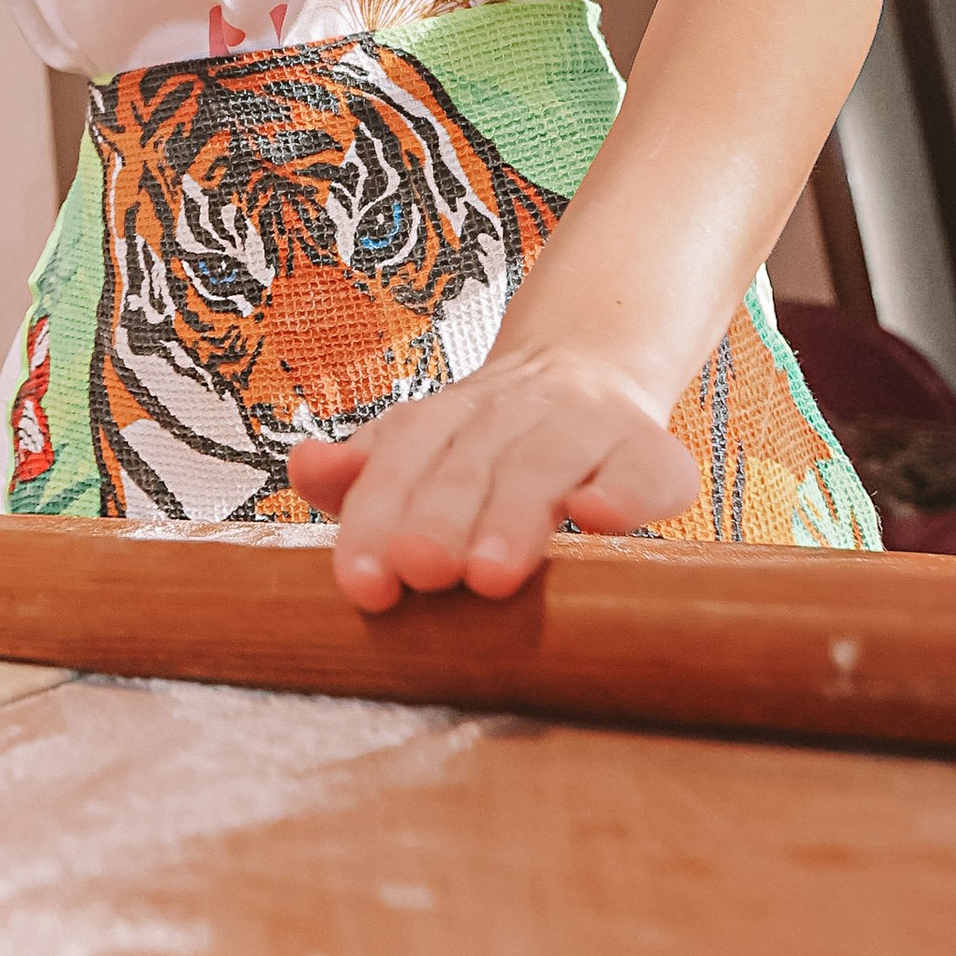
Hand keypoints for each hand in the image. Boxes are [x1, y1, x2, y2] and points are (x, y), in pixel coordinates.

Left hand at [288, 355, 700, 610]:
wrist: (590, 372)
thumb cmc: (489, 442)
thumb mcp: (419, 449)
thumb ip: (364, 474)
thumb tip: (305, 468)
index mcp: (445, 418)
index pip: (400, 461)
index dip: (377, 519)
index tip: (363, 584)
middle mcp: (510, 414)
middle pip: (467, 464)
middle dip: (440, 518)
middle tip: (422, 571)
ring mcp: (583, 427)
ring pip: (544, 464)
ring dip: (515, 514)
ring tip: (491, 574)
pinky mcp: (651, 451)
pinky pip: (644, 466)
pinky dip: (625, 490)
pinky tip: (602, 516)